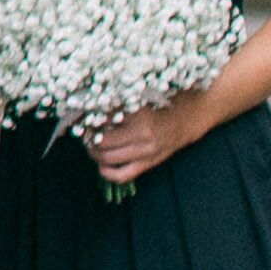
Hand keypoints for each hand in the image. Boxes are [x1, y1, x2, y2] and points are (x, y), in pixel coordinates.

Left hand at [80, 92, 220, 185]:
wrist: (192, 114)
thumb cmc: (164, 100)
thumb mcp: (140, 93)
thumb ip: (118, 99)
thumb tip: (89, 101)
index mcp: (138, 115)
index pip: (100, 120)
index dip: (85, 118)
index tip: (78, 114)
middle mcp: (141, 136)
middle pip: (100, 143)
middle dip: (87, 137)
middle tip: (83, 131)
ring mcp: (146, 152)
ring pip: (108, 159)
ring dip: (94, 152)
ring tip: (91, 143)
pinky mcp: (150, 163)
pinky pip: (123, 175)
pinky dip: (107, 172)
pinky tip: (101, 165)